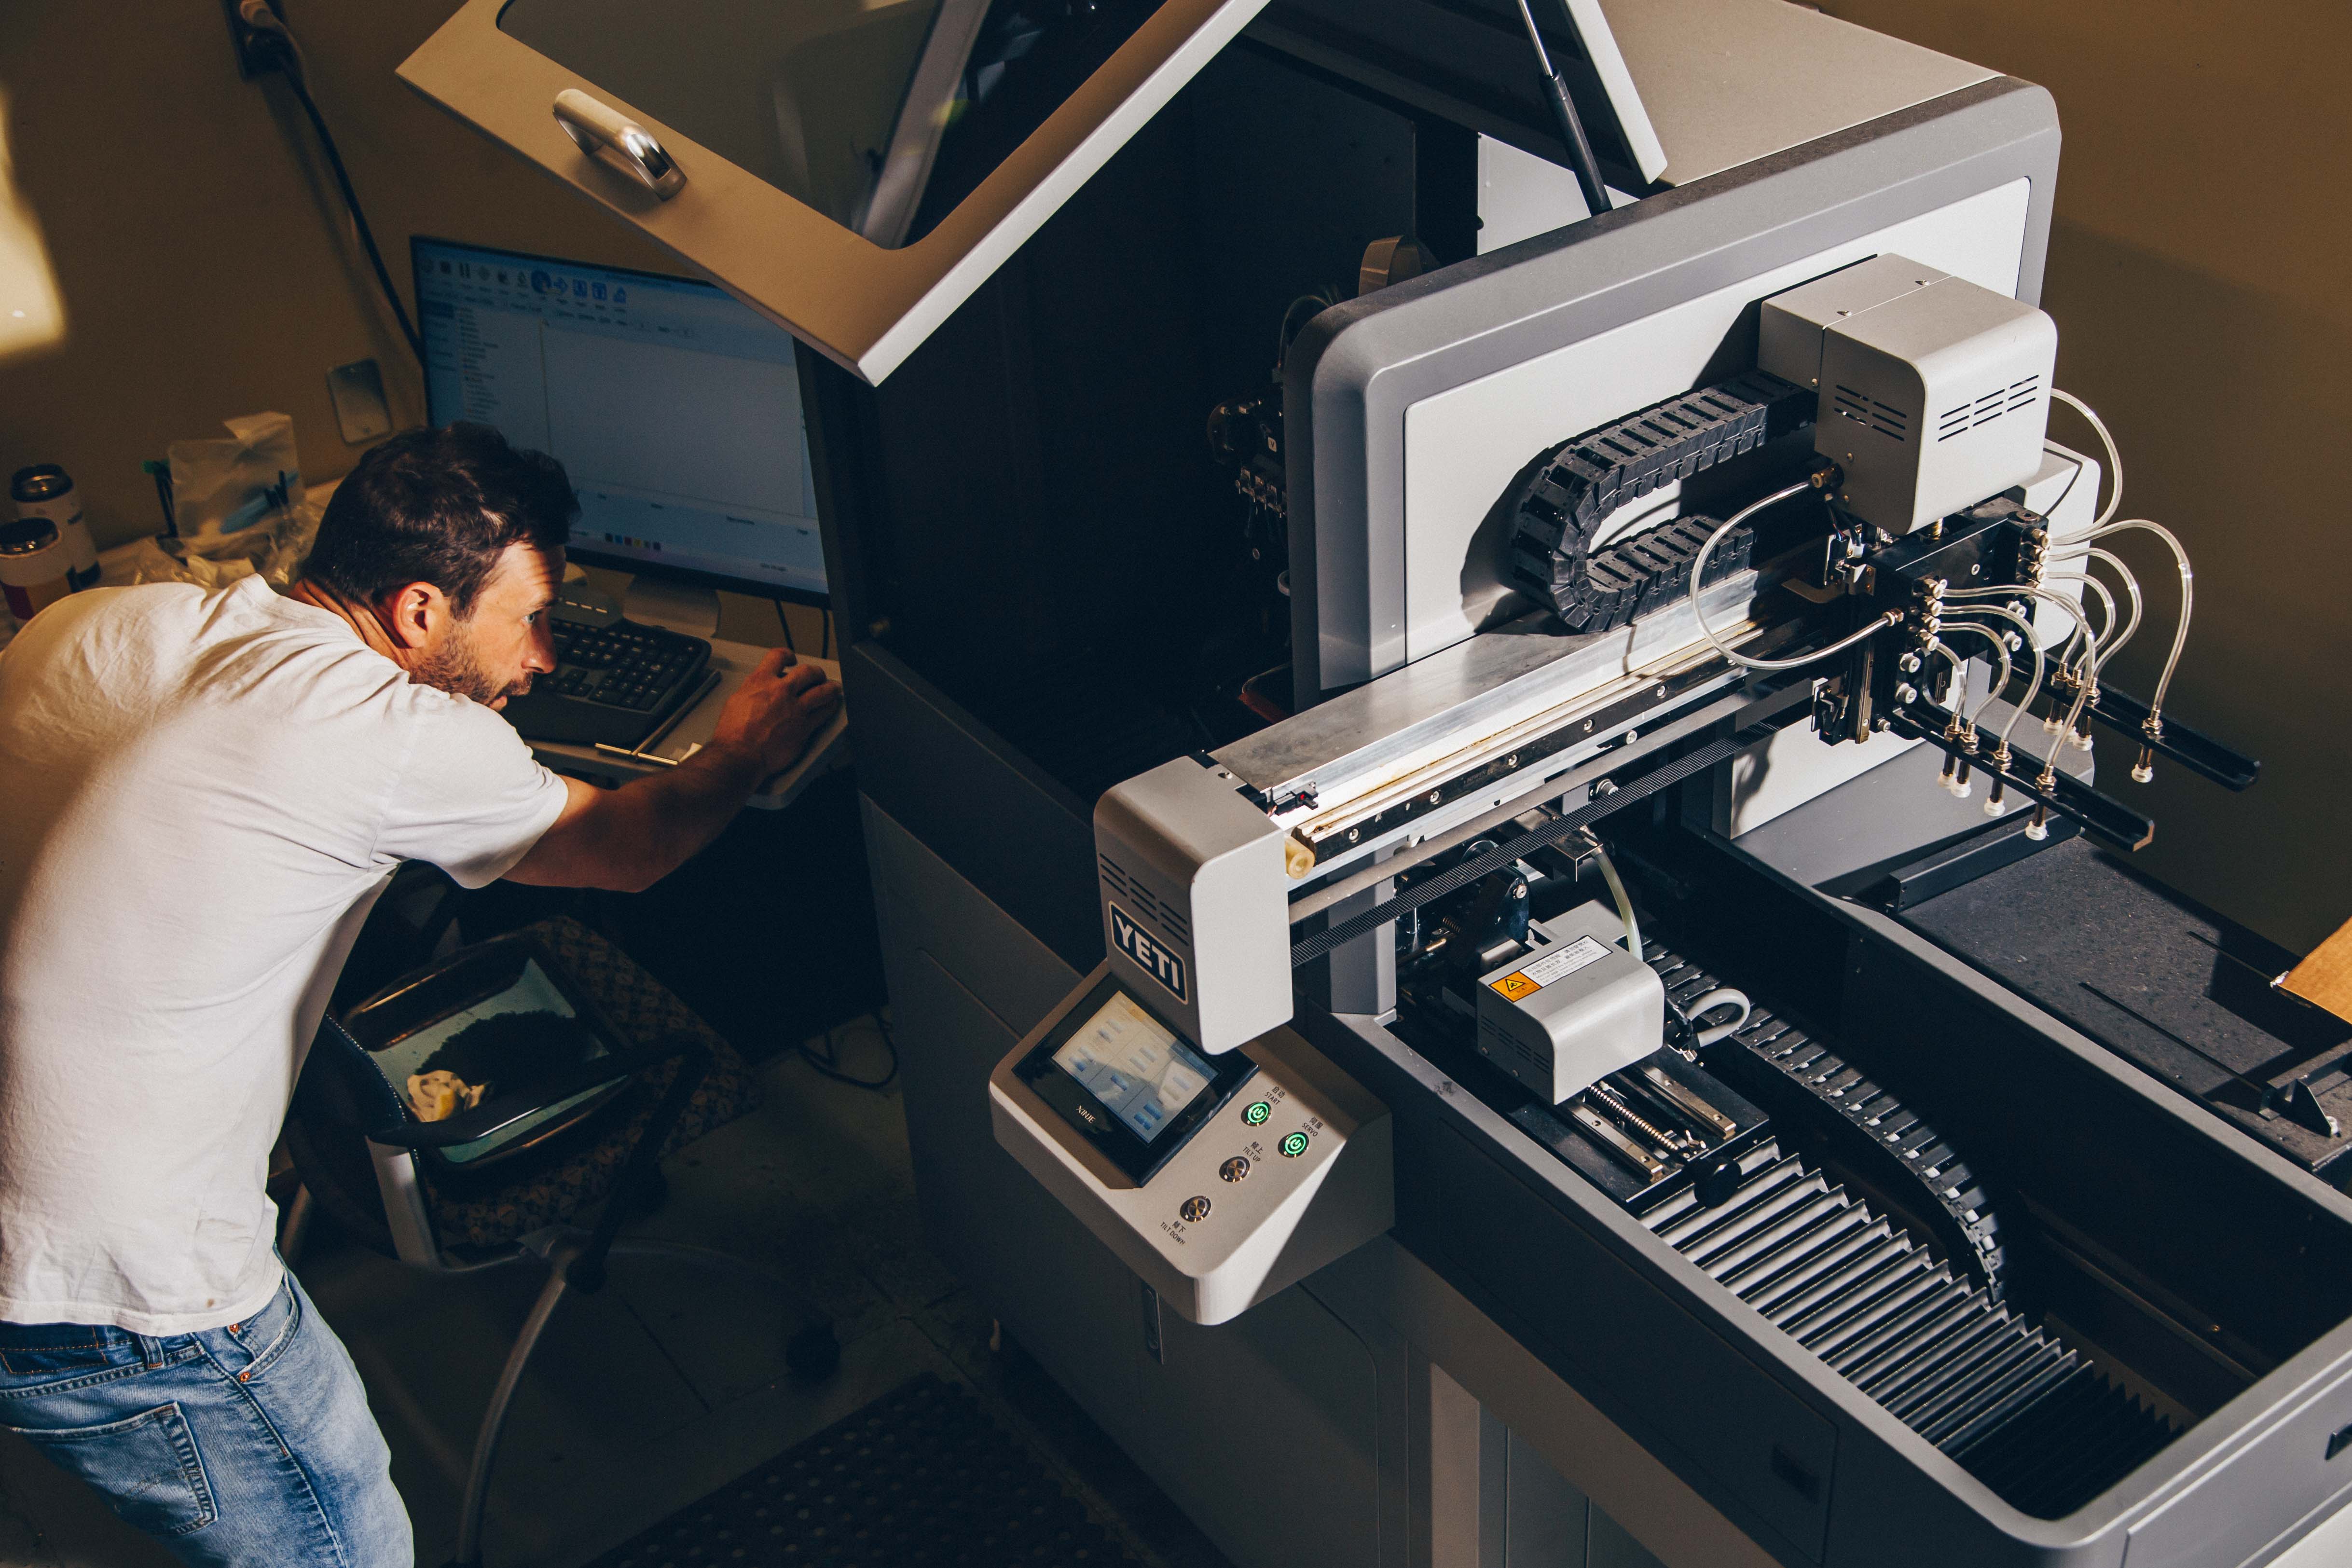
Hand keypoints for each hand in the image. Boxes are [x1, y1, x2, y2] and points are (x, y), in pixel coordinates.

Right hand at [712, 648, 840, 775]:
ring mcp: (795, 709)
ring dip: (831, 688)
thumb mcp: (735, 700)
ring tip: (834, 688)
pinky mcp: (804, 727)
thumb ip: (752, 690)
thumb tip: (757, 688)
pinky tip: (831, 706)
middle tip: (818, 676)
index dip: (788, 655)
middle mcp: (780, 691)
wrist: (738, 755)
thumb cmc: (733, 733)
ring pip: (822, 691)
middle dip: (816, 672)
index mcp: (760, 681)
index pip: (778, 656)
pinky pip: (824, 713)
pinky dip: (830, 707)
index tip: (792, 659)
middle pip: (808, 672)